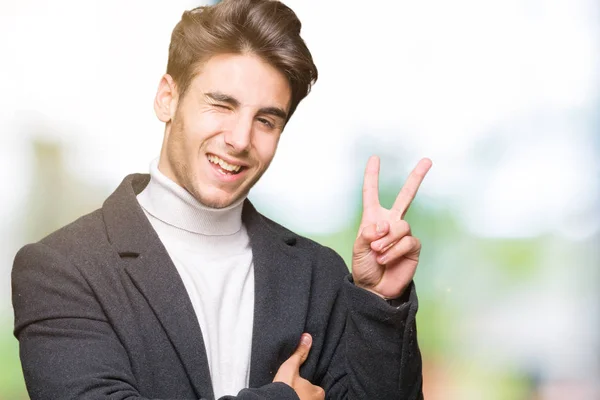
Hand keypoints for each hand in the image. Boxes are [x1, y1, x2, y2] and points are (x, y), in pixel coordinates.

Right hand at [273, 333, 324, 399]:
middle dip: (305, 395)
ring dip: (301, 398)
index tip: (300, 385)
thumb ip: (299, 353)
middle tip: (294, 391)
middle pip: (312, 398)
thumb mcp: (291, 366)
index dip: (309, 387)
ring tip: (291, 395)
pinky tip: (287, 398)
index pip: (317, 389)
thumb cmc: (286, 387)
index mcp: (318, 393)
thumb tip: (307, 337)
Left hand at [352, 156, 431, 298]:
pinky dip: (394, 250)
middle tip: (428, 160)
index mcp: (373, 218)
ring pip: (401, 225)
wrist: (376, 289)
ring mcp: (403, 233)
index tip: (375, 158)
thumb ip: (368, 234)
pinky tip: (386, 260)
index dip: (372, 176)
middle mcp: (390, 222)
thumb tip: (384, 224)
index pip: (371, 193)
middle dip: (417, 178)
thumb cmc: (364, 268)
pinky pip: (407, 241)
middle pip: (406, 196)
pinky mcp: (413, 246)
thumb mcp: (358, 249)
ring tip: (378, 253)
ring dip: (387, 240)